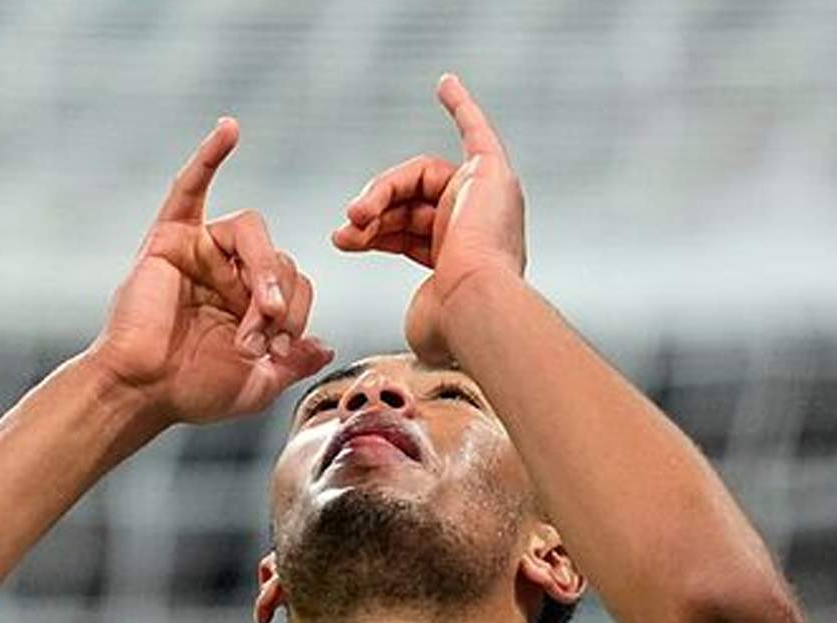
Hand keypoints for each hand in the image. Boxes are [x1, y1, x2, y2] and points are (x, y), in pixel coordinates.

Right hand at [90, 118, 332, 424]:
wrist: (143, 391)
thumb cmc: (192, 391)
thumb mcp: (257, 384)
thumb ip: (293, 363)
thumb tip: (326, 346)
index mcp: (251, 303)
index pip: (297, 286)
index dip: (297, 315)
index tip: (279, 352)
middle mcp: (229, 273)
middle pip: (280, 258)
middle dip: (280, 299)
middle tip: (265, 336)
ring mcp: (202, 252)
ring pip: (252, 233)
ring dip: (265, 269)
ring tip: (262, 309)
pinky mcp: (171, 238)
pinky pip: (191, 187)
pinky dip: (209, 156)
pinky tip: (229, 130)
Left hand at [330, 75, 524, 363]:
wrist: (476, 306)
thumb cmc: (455, 324)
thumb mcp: (426, 311)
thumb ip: (423, 304)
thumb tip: (421, 322)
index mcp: (466, 260)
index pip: (409, 231)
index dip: (375, 232)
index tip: (344, 239)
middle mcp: (480, 226)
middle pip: (409, 202)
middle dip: (372, 214)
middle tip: (344, 232)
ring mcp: (489, 197)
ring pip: (418, 178)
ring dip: (381, 193)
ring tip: (356, 214)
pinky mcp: (492, 173)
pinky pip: (476, 129)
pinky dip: (462, 106)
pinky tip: (444, 85)